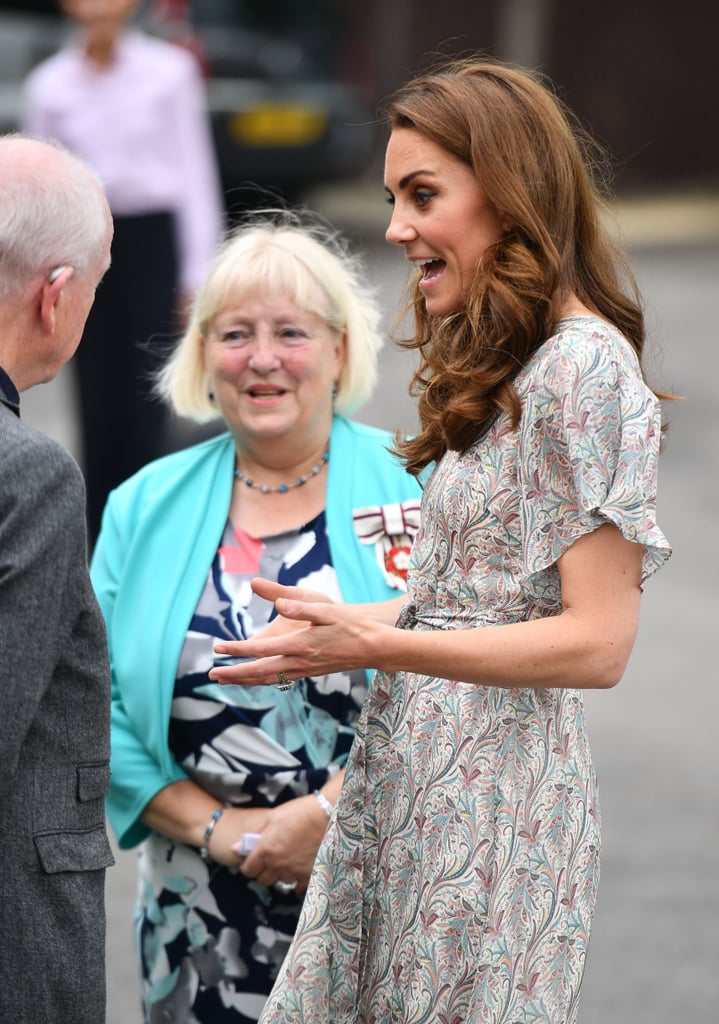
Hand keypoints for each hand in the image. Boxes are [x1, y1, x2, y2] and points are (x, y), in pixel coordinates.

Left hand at [209, 577, 377, 684]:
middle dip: (233, 674)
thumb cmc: (351, 624)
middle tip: (211, 676)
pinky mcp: (309, 672)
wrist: (372, 647)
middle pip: (259, 671)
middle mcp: (299, 661)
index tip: (218, 647)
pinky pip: (280, 680)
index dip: (237, 649)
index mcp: (300, 644)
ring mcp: (304, 670)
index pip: (261, 649)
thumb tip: (279, 603)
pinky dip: (262, 681)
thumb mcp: (327, 609)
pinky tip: (254, 679)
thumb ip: (301, 607)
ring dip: (244, 681)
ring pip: (268, 679)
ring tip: (225, 681)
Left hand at [236, 794, 331, 890]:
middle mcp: (279, 865)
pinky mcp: (310, 875)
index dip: (248, 865)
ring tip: (287, 859)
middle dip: (263, 871)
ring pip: (281, 882)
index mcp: (266, 850)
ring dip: (281, 874)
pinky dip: (297, 877)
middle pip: (263, 880)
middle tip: (269, 860)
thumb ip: (254, 834)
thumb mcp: (273, 817)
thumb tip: (235, 848)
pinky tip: (299, 865)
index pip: (248, 870)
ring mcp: (295, 872)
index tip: (252, 860)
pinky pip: (298, 884)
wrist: (328, 815)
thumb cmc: (300, 812)